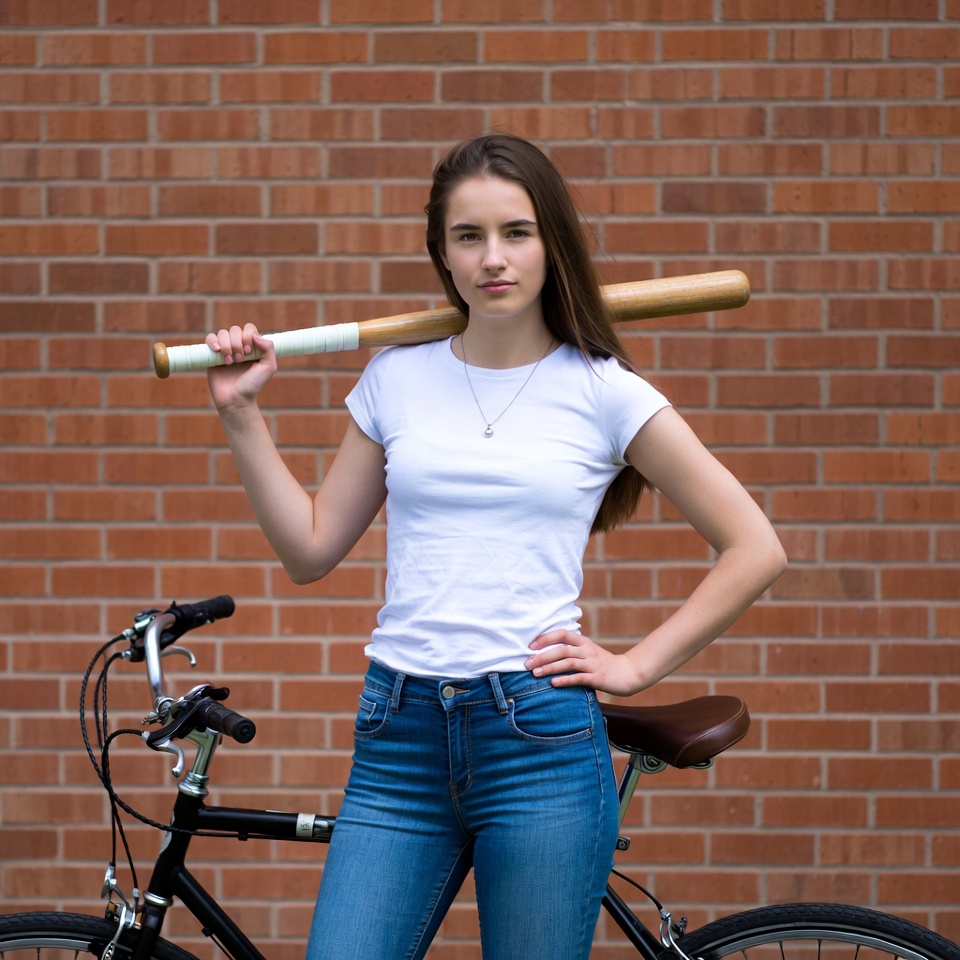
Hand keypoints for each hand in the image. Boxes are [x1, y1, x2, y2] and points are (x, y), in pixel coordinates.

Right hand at [205, 323, 277, 410]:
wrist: (235, 399)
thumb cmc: (252, 385)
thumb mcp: (268, 368)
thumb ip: (269, 349)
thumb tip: (255, 334)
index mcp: (253, 347)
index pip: (249, 328)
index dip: (248, 336)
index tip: (249, 352)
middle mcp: (239, 346)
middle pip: (235, 329)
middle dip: (237, 343)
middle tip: (239, 360)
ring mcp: (225, 350)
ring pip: (222, 333)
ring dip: (226, 345)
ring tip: (229, 362)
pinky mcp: (212, 355)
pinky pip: (209, 338)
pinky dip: (212, 341)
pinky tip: (216, 351)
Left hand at [525, 629, 644, 696]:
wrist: (628, 673)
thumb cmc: (603, 663)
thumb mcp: (588, 651)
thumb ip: (572, 649)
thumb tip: (547, 650)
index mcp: (584, 642)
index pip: (562, 634)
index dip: (545, 638)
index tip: (530, 645)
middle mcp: (587, 650)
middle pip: (561, 649)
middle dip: (542, 656)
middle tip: (526, 663)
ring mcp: (592, 664)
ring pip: (568, 663)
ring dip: (550, 668)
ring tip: (535, 673)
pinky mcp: (597, 678)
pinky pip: (579, 678)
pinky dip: (565, 680)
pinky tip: (554, 684)